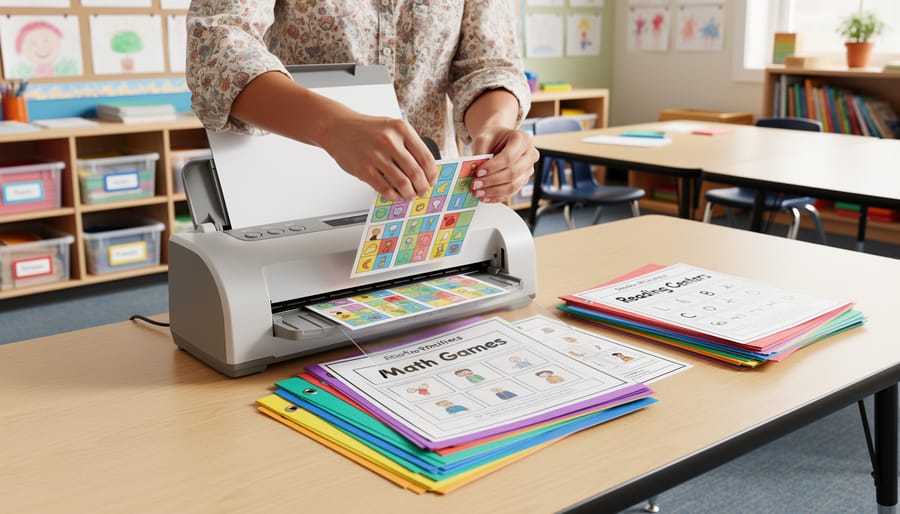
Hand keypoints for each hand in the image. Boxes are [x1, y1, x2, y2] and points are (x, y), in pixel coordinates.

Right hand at [319, 111, 436, 201]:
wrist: (337, 127)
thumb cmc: (366, 130)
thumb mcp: (391, 128)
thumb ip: (408, 145)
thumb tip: (424, 170)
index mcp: (401, 129)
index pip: (426, 157)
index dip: (432, 174)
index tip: (432, 180)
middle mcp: (390, 141)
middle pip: (416, 173)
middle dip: (422, 187)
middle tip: (423, 191)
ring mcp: (376, 156)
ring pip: (403, 184)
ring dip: (409, 194)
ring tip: (409, 195)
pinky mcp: (364, 169)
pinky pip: (385, 189)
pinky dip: (394, 196)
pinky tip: (395, 195)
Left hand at [469, 127, 538, 202]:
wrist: (498, 139)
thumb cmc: (492, 137)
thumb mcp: (483, 138)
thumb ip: (480, 153)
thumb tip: (473, 173)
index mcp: (523, 139)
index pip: (509, 157)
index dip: (493, 167)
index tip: (478, 172)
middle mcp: (530, 154)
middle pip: (512, 173)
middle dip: (492, 180)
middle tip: (475, 184)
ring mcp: (528, 169)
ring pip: (513, 185)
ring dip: (493, 191)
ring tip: (478, 192)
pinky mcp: (523, 180)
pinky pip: (511, 192)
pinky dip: (497, 197)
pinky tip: (485, 197)